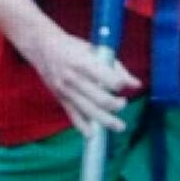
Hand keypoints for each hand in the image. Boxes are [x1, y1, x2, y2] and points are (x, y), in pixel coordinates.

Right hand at [24, 25, 140, 136]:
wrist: (43, 47)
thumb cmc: (73, 47)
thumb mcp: (94, 50)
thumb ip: (117, 67)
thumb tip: (136, 84)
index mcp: (83, 63)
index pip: (105, 78)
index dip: (118, 84)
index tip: (123, 86)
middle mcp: (74, 79)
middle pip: (99, 99)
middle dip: (116, 105)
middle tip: (123, 103)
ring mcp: (66, 91)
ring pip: (89, 111)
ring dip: (106, 121)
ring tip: (120, 126)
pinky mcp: (61, 99)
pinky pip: (73, 116)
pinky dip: (83, 127)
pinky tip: (93, 134)